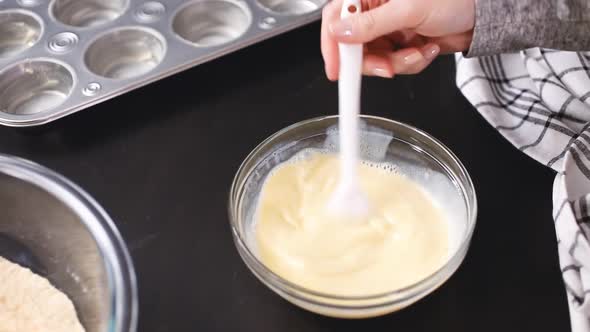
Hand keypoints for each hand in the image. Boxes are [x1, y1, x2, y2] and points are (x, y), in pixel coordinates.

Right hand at [321, 0, 474, 79]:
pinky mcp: (399, 43)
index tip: (337, 68)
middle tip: (387, 67)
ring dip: (397, 63)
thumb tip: (340, 32)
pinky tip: (425, 49)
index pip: (336, 18)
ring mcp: (387, 28)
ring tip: (417, 52)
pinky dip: (410, 63)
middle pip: (353, 45)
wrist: (482, 16)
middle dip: (373, 61)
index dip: (333, 45)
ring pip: (373, 59)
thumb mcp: (409, 9)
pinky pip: (392, 64)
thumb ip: (371, 23)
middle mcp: (374, 10)